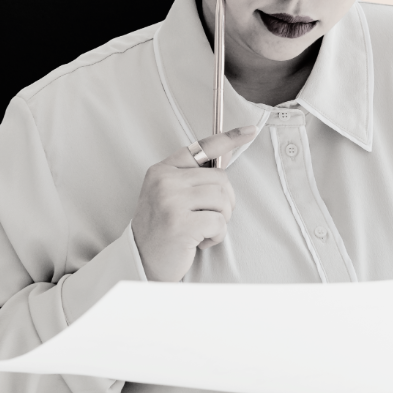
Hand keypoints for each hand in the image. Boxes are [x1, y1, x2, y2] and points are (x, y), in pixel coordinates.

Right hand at [131, 125, 257, 281]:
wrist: (141, 262)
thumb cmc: (162, 228)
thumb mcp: (170, 195)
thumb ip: (193, 177)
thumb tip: (227, 156)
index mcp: (162, 170)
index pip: (201, 148)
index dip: (229, 138)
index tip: (251, 130)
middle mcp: (164, 181)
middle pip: (220, 178)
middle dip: (224, 201)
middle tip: (208, 218)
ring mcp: (171, 201)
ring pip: (222, 200)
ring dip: (220, 220)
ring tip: (201, 230)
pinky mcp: (180, 224)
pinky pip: (219, 223)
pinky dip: (216, 236)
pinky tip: (200, 242)